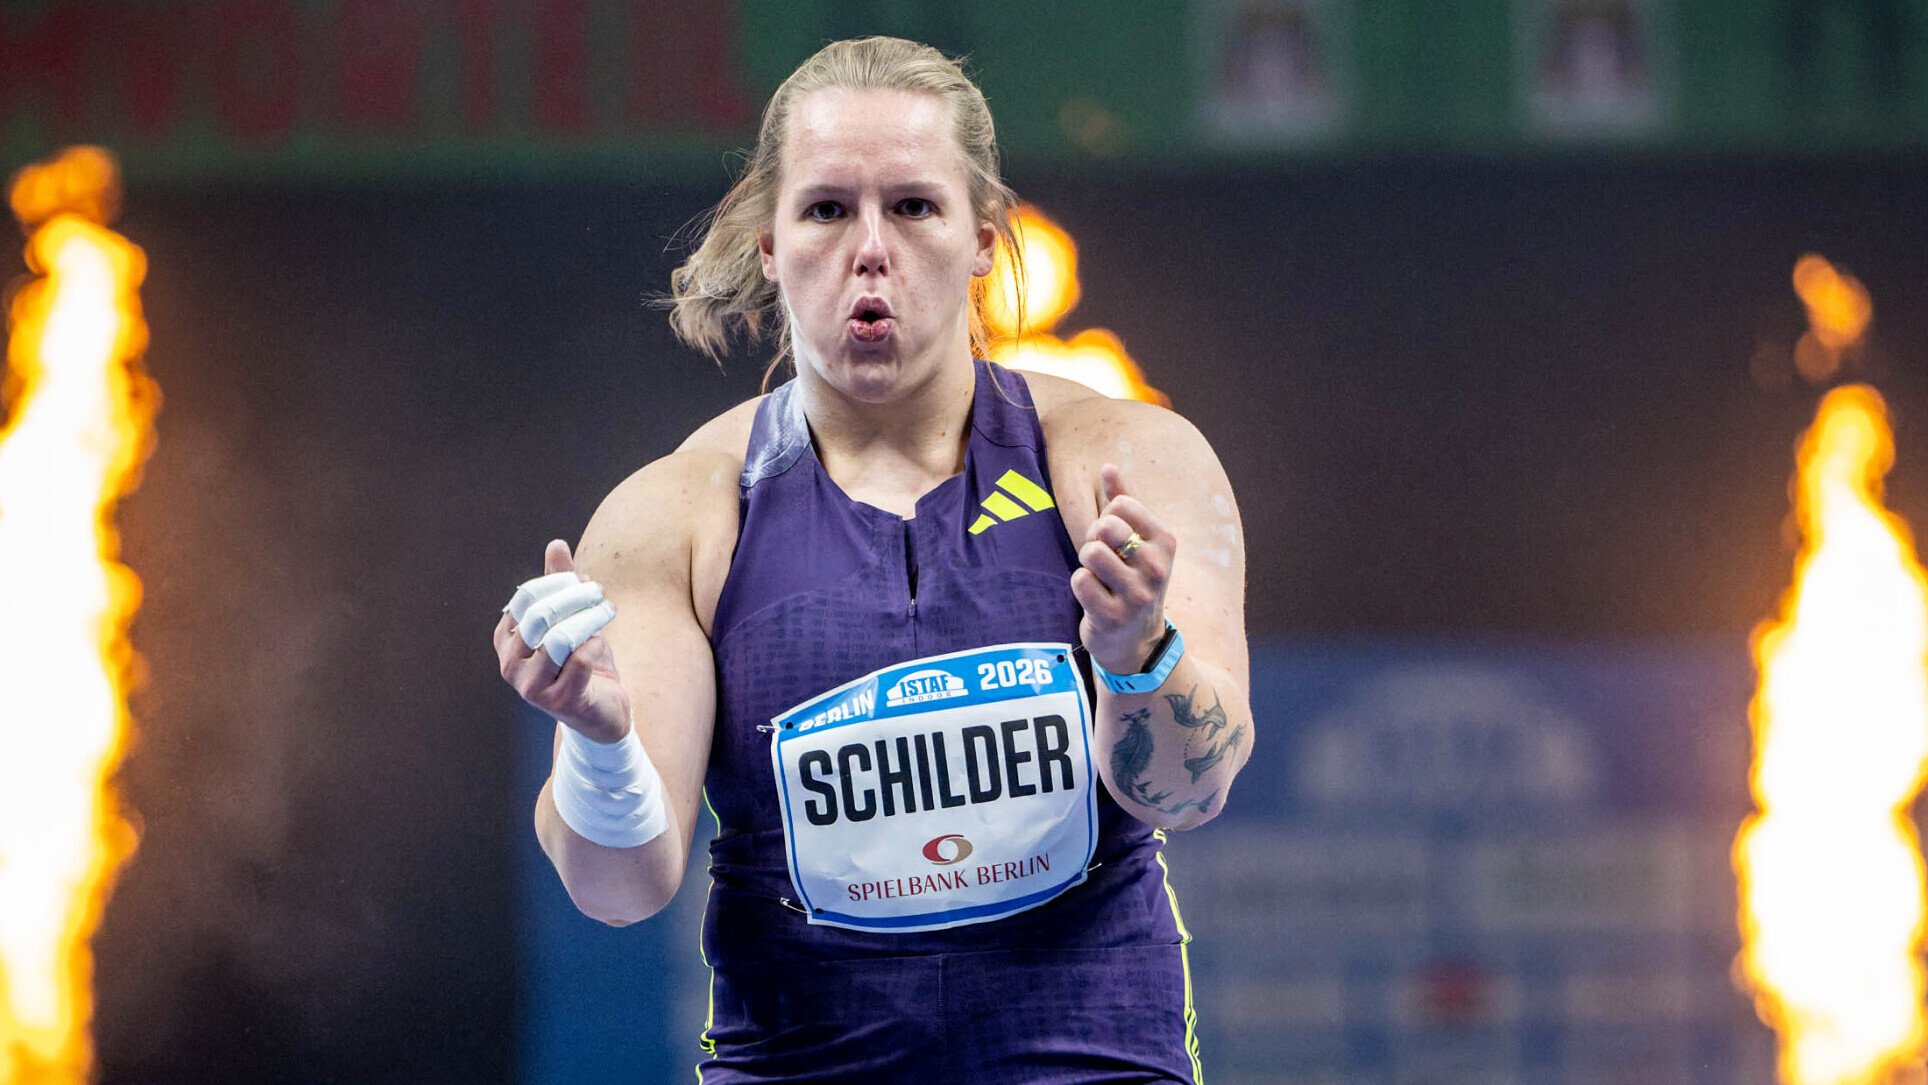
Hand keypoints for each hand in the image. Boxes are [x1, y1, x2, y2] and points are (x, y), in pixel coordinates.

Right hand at [493, 539, 631, 742]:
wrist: (602, 713)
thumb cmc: (582, 662)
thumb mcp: (571, 619)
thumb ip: (561, 584)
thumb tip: (556, 544)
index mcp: (506, 640)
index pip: (527, 597)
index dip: (559, 583)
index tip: (585, 582)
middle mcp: (510, 664)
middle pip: (542, 613)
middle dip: (576, 597)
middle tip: (599, 593)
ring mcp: (531, 686)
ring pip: (561, 636)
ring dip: (590, 618)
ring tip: (606, 613)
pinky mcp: (560, 701)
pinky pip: (581, 658)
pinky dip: (595, 644)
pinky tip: (599, 644)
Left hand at [1070, 464, 1174, 677]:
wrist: (1137, 642)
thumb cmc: (1132, 579)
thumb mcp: (1136, 540)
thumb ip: (1122, 501)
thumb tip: (1108, 466)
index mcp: (1165, 541)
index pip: (1121, 504)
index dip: (1106, 517)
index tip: (1114, 538)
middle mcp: (1157, 567)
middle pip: (1105, 527)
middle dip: (1093, 539)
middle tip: (1101, 559)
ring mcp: (1137, 594)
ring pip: (1091, 553)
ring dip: (1086, 564)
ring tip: (1099, 577)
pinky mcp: (1113, 616)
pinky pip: (1080, 581)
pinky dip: (1080, 586)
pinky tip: (1094, 598)